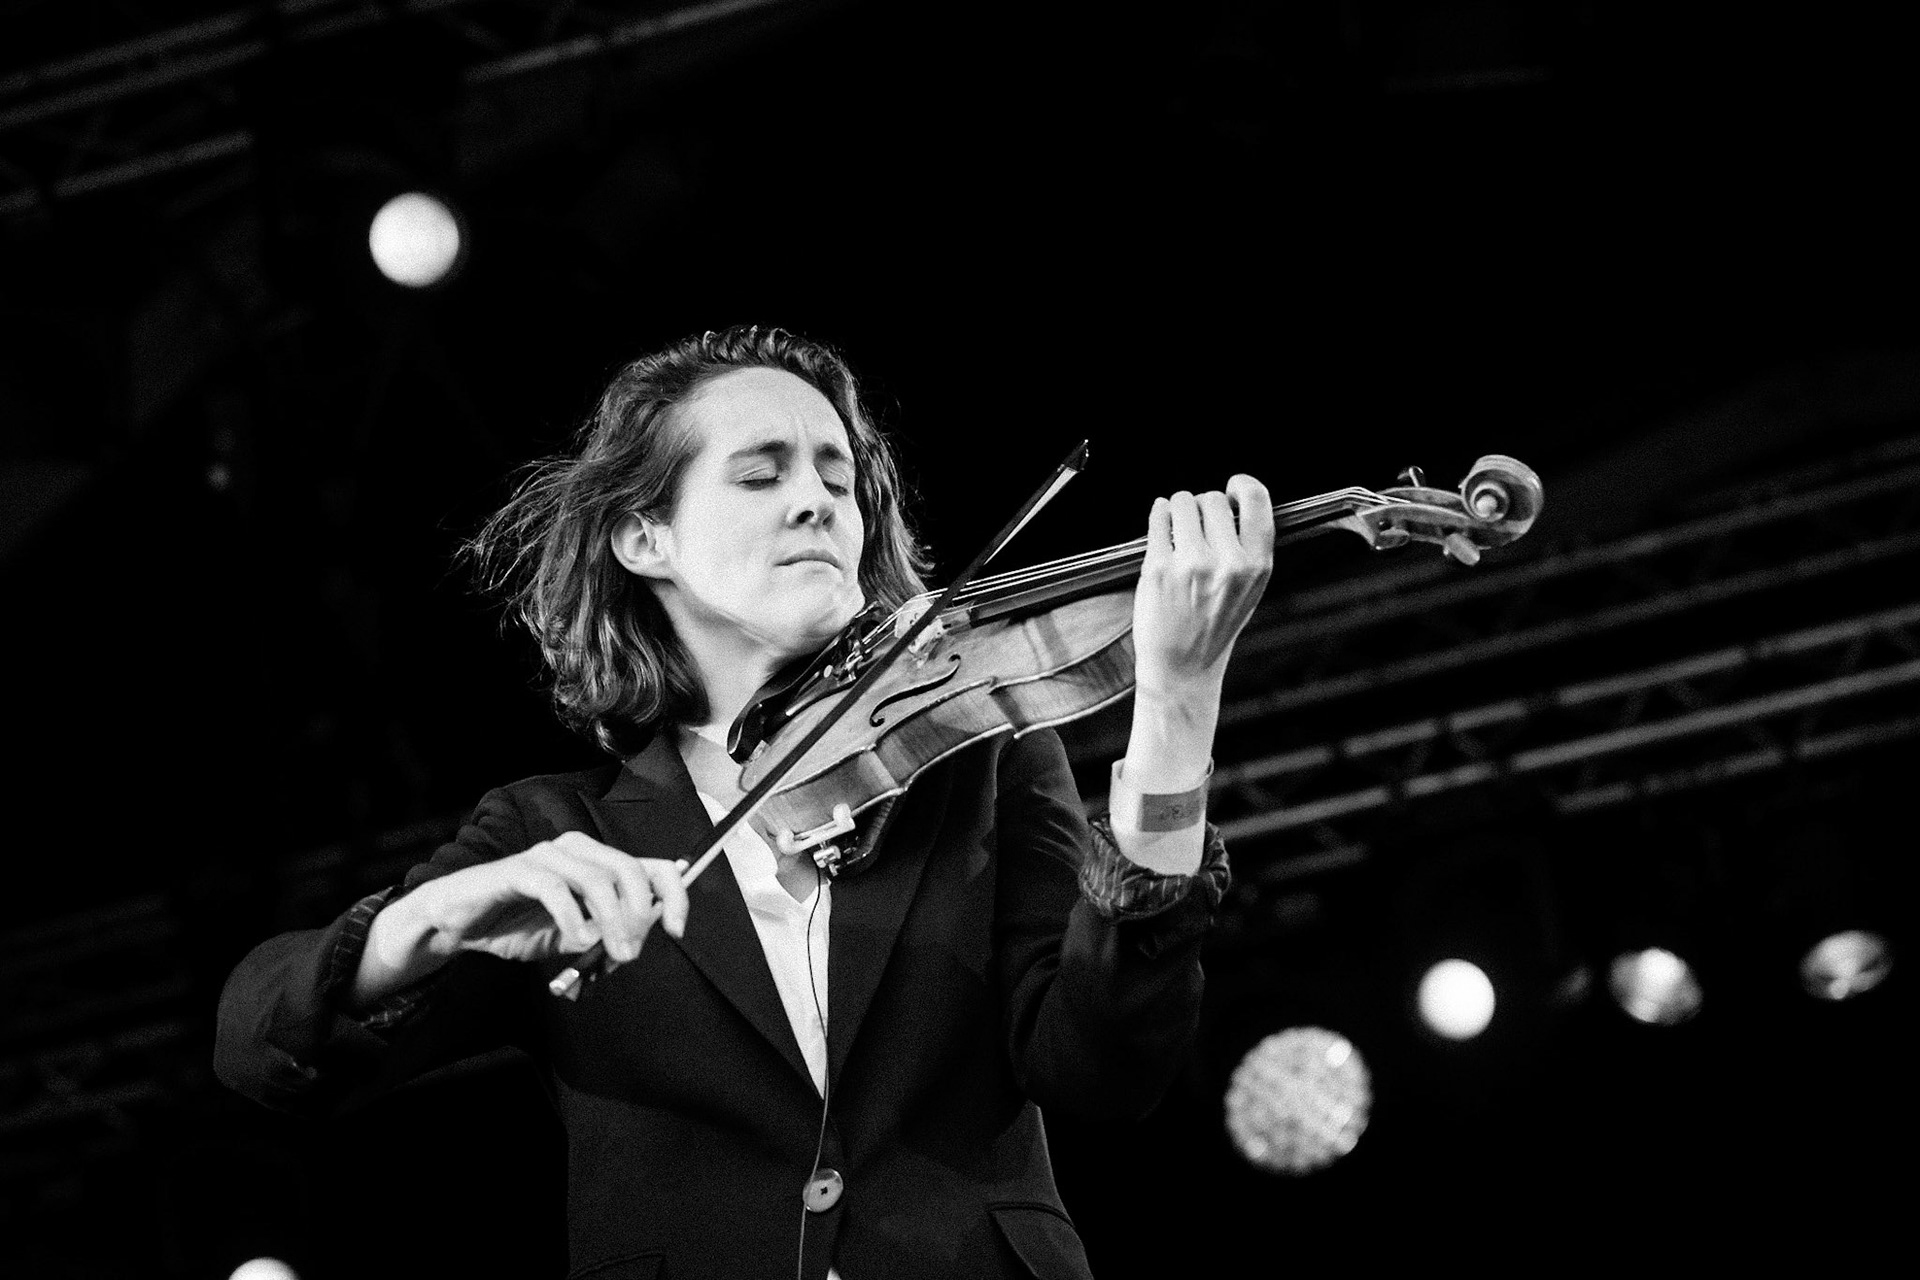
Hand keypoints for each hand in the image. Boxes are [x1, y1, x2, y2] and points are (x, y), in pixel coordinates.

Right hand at [406, 831, 690, 965]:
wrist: (459, 923)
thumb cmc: (516, 924)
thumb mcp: (571, 937)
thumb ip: (603, 937)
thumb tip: (635, 944)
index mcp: (597, 862)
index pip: (653, 866)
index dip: (674, 895)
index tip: (677, 930)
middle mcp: (577, 849)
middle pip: (630, 870)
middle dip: (639, 915)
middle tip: (630, 952)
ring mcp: (548, 856)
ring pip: (598, 879)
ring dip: (612, 920)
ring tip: (609, 951)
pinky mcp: (519, 870)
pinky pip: (556, 890)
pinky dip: (572, 918)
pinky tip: (575, 939)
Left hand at [1131, 475, 1274, 698]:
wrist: (1183, 666)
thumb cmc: (1214, 624)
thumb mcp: (1250, 589)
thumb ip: (1247, 547)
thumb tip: (1234, 499)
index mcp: (1258, 566)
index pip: (1256, 500)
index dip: (1241, 485)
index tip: (1230, 488)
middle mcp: (1229, 563)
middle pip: (1213, 499)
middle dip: (1202, 506)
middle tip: (1195, 527)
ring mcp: (1193, 565)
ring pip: (1183, 502)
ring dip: (1177, 508)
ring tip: (1177, 528)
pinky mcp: (1159, 568)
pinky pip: (1158, 516)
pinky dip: (1158, 514)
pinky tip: (1161, 524)